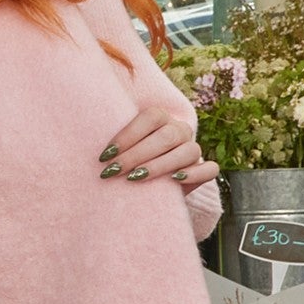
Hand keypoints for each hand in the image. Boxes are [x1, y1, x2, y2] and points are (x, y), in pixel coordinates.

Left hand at [100, 106, 216, 191]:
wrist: (149, 185)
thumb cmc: (128, 162)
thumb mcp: (120, 149)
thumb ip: (114, 145)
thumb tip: (95, 153)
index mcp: (161, 118)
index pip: (151, 117)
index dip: (128, 134)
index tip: (105, 155)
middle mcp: (180, 130)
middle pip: (166, 136)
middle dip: (137, 154)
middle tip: (113, 171)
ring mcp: (194, 149)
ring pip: (188, 151)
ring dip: (160, 165)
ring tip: (136, 178)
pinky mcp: (204, 170)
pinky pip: (209, 168)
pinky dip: (195, 174)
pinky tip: (175, 180)